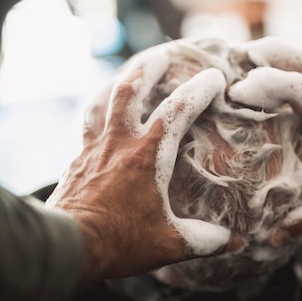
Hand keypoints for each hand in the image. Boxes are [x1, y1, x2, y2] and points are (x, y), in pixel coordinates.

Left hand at [47, 50, 240, 285]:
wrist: (68, 246)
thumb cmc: (120, 241)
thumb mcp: (168, 243)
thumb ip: (203, 239)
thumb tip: (233, 242)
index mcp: (147, 155)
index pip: (178, 110)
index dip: (199, 89)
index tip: (215, 77)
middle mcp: (119, 142)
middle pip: (131, 89)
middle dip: (149, 67)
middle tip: (163, 55)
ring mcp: (94, 148)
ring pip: (104, 100)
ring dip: (119, 81)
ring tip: (130, 74)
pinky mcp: (77, 159)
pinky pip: (89, 122)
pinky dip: (99, 109)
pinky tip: (102, 113)